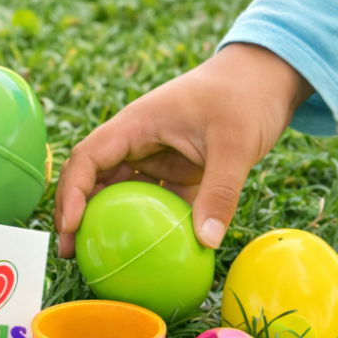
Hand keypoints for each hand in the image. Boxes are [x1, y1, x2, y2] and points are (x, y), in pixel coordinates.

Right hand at [54, 43, 312, 255]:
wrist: (267, 77)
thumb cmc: (245, 97)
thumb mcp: (236, 144)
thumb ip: (220, 192)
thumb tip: (207, 243)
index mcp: (135, 125)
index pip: (88, 158)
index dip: (72, 192)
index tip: (71, 226)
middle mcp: (135, 142)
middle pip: (90, 178)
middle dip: (73, 213)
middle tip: (69, 253)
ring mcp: (152, 157)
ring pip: (114, 192)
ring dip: (102, 222)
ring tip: (94, 260)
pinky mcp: (172, 172)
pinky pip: (148, 202)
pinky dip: (140, 225)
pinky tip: (141, 255)